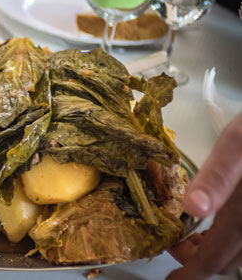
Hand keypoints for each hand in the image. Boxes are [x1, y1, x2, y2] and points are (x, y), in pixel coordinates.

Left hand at [168, 114, 241, 279]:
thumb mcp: (236, 144)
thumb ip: (217, 176)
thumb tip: (194, 208)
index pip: (215, 260)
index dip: (190, 274)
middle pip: (230, 260)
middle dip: (200, 261)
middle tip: (176, 247)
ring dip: (218, 250)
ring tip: (195, 236)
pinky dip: (234, 238)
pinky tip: (223, 222)